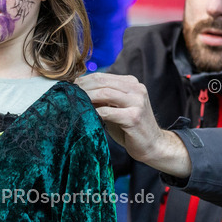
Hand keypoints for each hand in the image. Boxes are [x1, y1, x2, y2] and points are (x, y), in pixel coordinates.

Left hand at [75, 73, 190, 178]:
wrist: (153, 145)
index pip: (103, 77)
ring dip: (86, 97)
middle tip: (68, 94)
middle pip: (102, 82)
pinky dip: (94, 113)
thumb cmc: (131, 127)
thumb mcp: (118, 108)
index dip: (84, 81)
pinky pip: (108, 112)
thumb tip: (78, 93)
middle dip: (82, 87)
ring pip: (104, 93)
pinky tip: (85, 116)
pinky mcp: (134, 117)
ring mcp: (137, 102)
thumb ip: (104, 99)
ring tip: (74, 103)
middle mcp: (137, 89)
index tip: (70, 87)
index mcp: (132, 83)